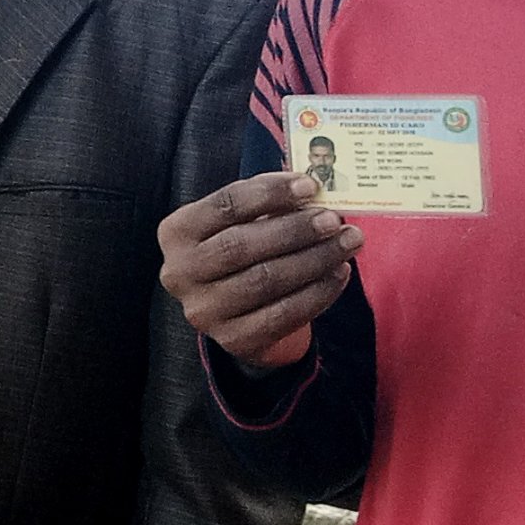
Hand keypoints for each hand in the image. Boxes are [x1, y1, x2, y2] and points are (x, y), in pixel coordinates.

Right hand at [160, 173, 358, 369]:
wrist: (233, 307)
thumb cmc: (241, 248)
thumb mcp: (241, 220)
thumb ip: (269, 203)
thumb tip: (315, 190)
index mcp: (177, 232)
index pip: (224, 206)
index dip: (269, 194)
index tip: (310, 185)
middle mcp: (180, 273)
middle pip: (242, 246)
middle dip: (295, 230)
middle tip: (334, 221)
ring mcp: (204, 311)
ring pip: (265, 281)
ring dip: (315, 259)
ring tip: (347, 242)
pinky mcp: (233, 339)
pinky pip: (282, 315)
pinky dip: (318, 292)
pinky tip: (339, 273)